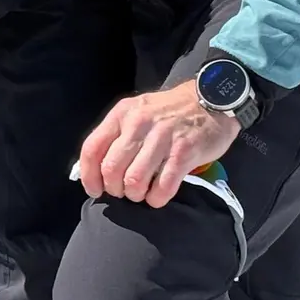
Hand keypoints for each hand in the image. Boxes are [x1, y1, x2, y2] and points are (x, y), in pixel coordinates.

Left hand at [76, 82, 241, 206]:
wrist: (210, 100)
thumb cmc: (168, 112)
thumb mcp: (136, 113)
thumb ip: (116, 136)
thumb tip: (95, 170)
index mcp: (122, 114)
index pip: (92, 148)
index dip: (89, 176)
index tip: (95, 191)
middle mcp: (138, 123)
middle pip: (111, 168)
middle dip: (115, 189)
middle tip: (125, 191)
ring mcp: (162, 137)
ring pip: (134, 181)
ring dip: (136, 195)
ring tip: (143, 193)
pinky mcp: (184, 152)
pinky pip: (163, 187)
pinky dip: (157, 198)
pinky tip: (158, 196)